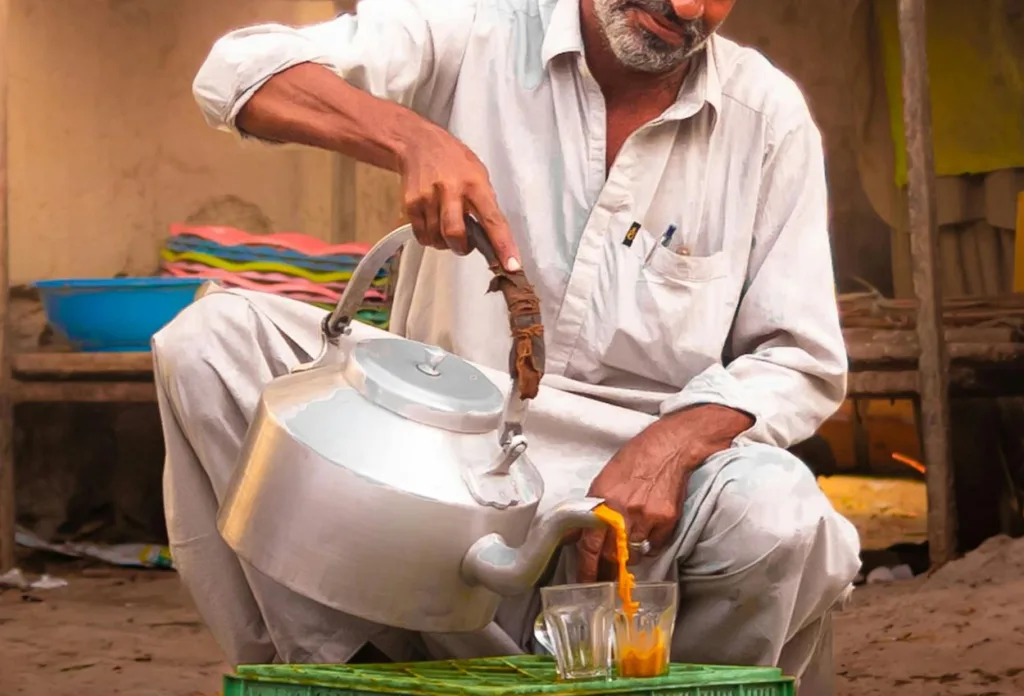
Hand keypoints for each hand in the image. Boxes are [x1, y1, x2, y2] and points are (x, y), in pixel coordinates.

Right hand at [399, 123, 520, 270]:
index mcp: (475, 184)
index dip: (503, 245)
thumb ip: (485, 204)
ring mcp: (428, 197)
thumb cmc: (454, 161)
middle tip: (465, 244)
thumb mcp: (478, 174)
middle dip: (462, 248)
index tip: (512, 266)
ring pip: (437, 239)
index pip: (493, 220)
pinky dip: (430, 237)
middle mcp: (451, 190)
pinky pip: (422, 235)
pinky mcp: (411, 204)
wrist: (418, 143)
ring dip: (445, 243)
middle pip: (455, 234)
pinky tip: (434, 222)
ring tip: (447, 226)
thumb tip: (494, 239)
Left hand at [575, 404, 753, 582]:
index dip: (587, 568)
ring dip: (627, 556)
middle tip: (603, 579)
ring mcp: (647, 518)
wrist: (667, 448)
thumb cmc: (633, 462)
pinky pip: (654, 546)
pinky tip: (647, 531)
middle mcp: (624, 512)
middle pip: (612, 555)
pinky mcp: (667, 521)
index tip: (585, 581)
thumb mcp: (602, 482)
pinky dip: (648, 545)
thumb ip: (589, 510)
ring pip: (634, 554)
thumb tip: (572, 534)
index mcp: (603, 502)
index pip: (590, 545)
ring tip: (626, 548)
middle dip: (606, 571)